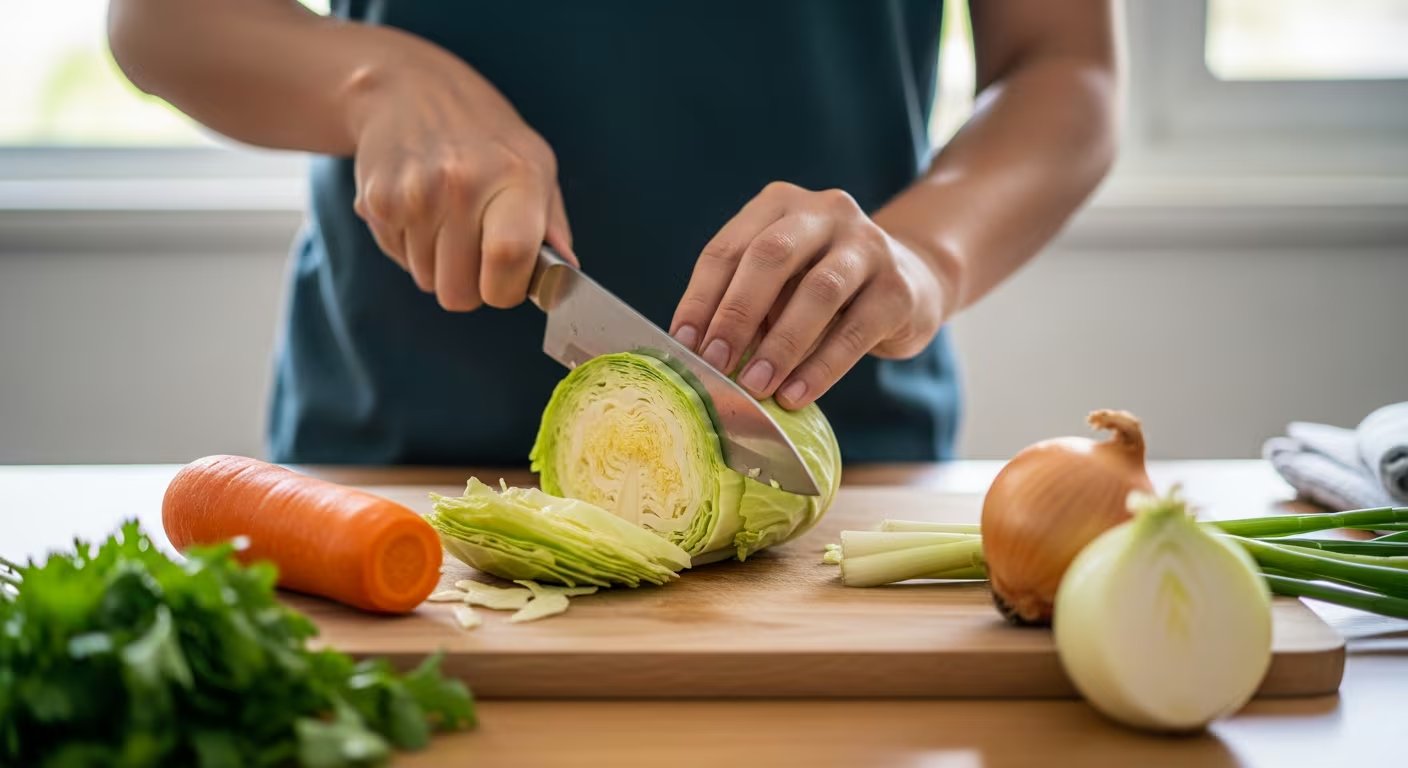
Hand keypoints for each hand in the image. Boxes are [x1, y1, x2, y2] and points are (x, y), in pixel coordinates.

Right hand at [348, 55, 572, 310]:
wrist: (407, 88)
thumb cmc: (484, 136)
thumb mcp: (535, 163)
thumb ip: (552, 226)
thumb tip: (567, 275)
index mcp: (516, 176)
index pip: (510, 259)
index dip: (506, 288)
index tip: (506, 280)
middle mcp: (463, 183)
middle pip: (459, 292)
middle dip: (469, 282)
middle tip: (472, 243)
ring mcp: (416, 193)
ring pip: (426, 280)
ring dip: (436, 261)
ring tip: (442, 214)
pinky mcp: (377, 201)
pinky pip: (398, 260)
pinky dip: (408, 244)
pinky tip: (417, 205)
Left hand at [670, 182, 952, 408]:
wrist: (912, 282)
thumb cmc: (824, 288)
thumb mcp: (780, 283)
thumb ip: (746, 306)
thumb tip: (701, 354)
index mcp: (781, 204)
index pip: (729, 249)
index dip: (701, 298)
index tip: (683, 345)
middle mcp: (826, 213)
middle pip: (771, 257)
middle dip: (737, 315)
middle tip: (715, 364)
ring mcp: (868, 246)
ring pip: (817, 291)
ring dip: (780, 344)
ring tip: (755, 385)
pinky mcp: (898, 288)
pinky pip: (855, 330)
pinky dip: (820, 368)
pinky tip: (795, 395)